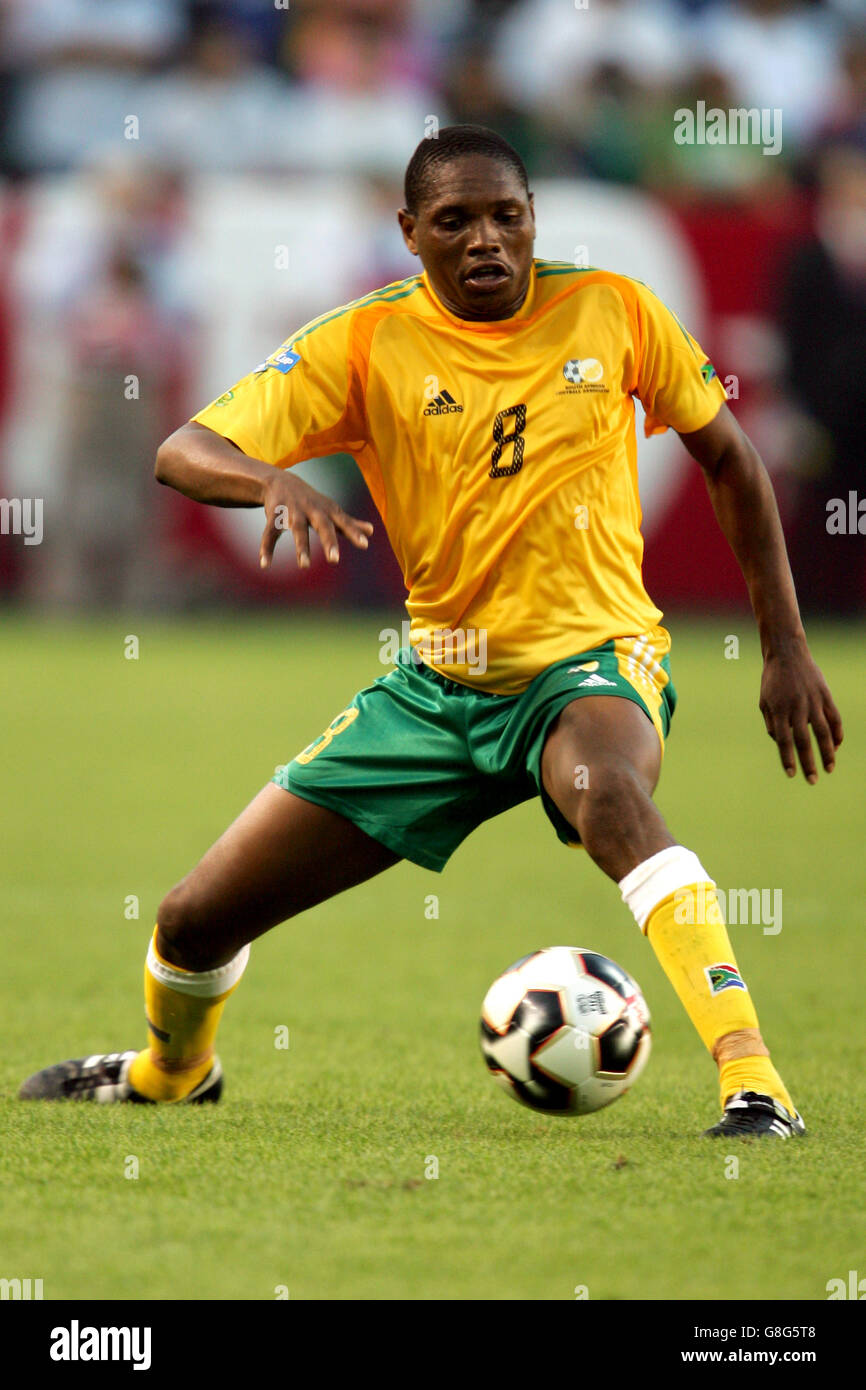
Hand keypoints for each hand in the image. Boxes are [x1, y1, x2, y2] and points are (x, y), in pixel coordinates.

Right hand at [258, 472, 372, 569]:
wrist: (280, 481)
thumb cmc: (311, 501)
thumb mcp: (331, 510)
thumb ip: (350, 523)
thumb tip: (372, 531)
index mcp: (327, 511)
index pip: (343, 522)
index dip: (354, 532)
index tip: (365, 545)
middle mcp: (311, 510)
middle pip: (322, 525)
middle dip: (329, 541)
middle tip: (335, 560)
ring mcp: (292, 512)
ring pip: (297, 530)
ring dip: (301, 547)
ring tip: (305, 566)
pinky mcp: (274, 516)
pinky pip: (270, 533)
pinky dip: (266, 548)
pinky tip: (265, 564)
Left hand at [759, 637, 842, 782]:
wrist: (787, 653)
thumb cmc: (772, 680)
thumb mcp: (764, 701)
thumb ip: (772, 723)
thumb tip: (781, 743)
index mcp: (778, 710)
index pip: (783, 741)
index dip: (788, 759)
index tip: (792, 774)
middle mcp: (796, 707)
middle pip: (804, 741)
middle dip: (809, 763)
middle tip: (812, 781)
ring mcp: (813, 701)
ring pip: (823, 732)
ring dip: (827, 753)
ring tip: (830, 768)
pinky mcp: (825, 695)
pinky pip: (834, 718)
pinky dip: (837, 733)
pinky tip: (837, 746)